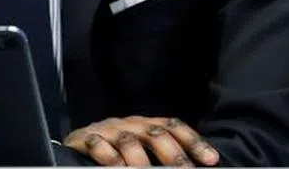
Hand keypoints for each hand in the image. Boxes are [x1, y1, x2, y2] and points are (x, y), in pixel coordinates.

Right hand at [63, 116, 220, 165]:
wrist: (76, 145)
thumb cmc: (115, 151)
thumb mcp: (141, 149)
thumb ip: (161, 155)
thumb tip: (193, 166)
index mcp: (145, 124)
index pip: (172, 126)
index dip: (193, 141)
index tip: (211, 160)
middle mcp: (128, 124)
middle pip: (154, 132)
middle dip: (173, 155)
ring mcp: (107, 130)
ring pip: (128, 140)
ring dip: (140, 160)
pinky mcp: (84, 138)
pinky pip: (97, 144)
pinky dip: (109, 157)